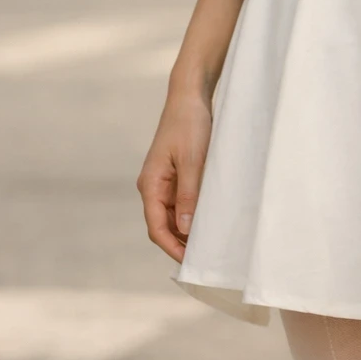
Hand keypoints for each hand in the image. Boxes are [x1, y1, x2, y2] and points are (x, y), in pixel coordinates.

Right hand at [136, 93, 213, 261]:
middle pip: (163, 225)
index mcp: (150, 185)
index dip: (172, 247)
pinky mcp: (175, 174)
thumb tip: (186, 229)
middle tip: (205, 258)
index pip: (157, 227)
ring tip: (210, 242)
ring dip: (188, 228)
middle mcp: (153, 186)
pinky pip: (181, 201)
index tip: (190, 262)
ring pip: (173, 215)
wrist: (189, 96)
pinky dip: (192, 213)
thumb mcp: (192, 160)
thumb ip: (189, 195)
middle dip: (181, 242)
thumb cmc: (190, 125)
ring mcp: (163, 181)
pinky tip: (209, 219)